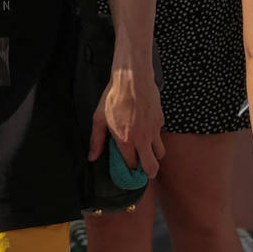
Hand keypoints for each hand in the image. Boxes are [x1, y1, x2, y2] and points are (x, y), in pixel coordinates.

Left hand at [90, 59, 164, 177]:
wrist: (132, 78)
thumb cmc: (114, 96)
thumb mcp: (99, 118)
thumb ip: (96, 140)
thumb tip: (92, 157)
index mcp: (125, 140)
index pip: (131, 166)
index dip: (129, 171)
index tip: (127, 170)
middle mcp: (142, 139)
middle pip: (152, 168)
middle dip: (148, 173)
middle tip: (142, 170)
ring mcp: (153, 131)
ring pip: (160, 154)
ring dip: (153, 156)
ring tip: (145, 150)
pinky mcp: (160, 121)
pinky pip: (160, 136)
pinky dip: (155, 137)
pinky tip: (145, 129)